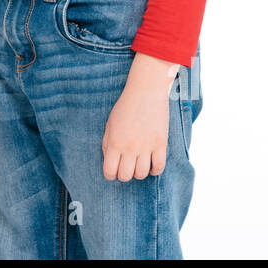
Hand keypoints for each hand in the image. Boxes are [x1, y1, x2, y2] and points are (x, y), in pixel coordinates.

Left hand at [102, 59, 177, 179]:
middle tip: (127, 167)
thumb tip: (109, 161)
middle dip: (124, 175)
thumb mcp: (110, 124)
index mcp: (114, 142)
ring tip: (139, 164)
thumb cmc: (125, 107)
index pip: (110, 172)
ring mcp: (146, 146)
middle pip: (126, 176)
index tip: (114, 171)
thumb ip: (107, 143)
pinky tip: (152, 164)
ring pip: (142, 174)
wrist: (146, 91)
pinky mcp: (160, 143)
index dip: (110, 174)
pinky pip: (159, 167)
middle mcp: (129, 147)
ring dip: (139, 172)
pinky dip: (155, 170)